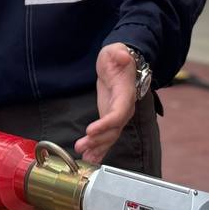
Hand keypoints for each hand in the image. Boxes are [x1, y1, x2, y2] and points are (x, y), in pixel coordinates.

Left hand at [74, 43, 137, 163]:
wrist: (119, 64)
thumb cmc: (117, 57)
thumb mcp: (117, 51)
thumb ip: (119, 54)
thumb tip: (122, 55)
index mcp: (126, 94)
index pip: (118, 112)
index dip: (107, 123)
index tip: (91, 130)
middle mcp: (124, 108)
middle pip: (114, 129)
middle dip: (98, 140)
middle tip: (82, 146)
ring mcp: (117, 115)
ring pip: (110, 136)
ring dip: (97, 147)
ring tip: (85, 157)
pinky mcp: (109, 118)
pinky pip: (106, 136)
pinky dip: (99, 148)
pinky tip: (90, 158)